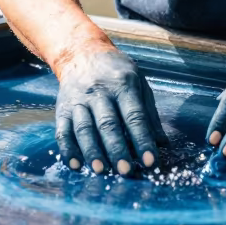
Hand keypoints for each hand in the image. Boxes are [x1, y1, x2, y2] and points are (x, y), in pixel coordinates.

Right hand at [55, 46, 165, 174]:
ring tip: (101, 171)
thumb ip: (150, 113)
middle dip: (117, 149)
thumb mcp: (139, 82)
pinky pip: (63, 131)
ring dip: (92, 151)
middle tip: (126, 171)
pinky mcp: (62, 109)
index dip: (143, 140)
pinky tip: (75, 164)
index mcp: (123, 85)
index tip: (151, 162)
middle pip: (108, 123)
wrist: (82, 53)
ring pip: (84, 128)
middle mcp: (99, 92)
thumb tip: (163, 144)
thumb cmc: (116, 72)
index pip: (135, 116)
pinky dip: (67, 149)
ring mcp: (79, 100)